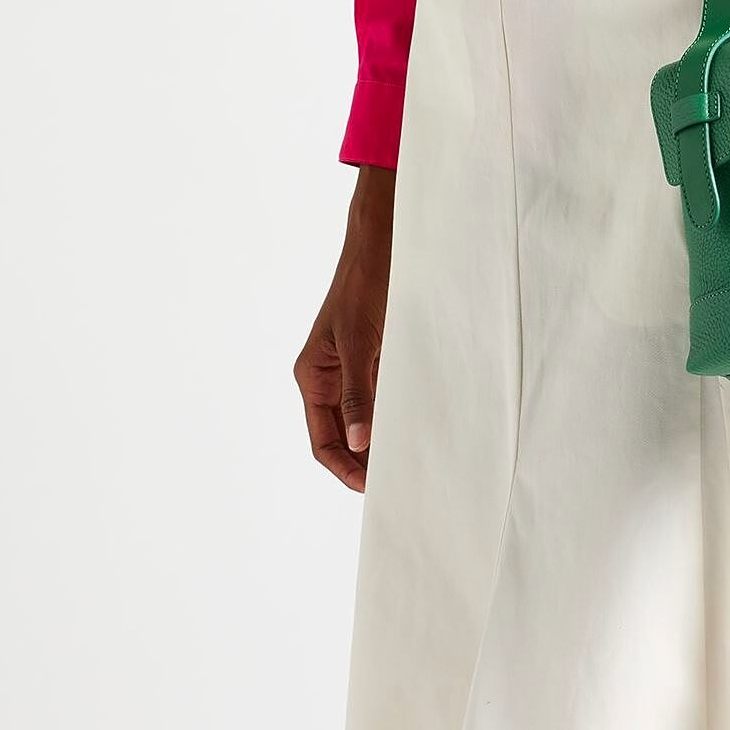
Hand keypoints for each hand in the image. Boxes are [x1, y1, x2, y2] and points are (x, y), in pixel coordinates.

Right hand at [293, 162, 394, 491]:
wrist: (384, 241)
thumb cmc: (365, 284)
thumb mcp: (360, 341)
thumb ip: (359, 392)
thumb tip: (358, 442)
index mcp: (313, 376)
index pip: (322, 440)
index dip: (344, 468)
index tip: (371, 488)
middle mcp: (329, 376)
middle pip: (342, 435)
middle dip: (364, 460)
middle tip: (397, 481)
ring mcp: (352, 368)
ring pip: (364, 419)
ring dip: (381, 439)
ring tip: (409, 461)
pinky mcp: (375, 356)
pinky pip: (381, 397)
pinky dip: (394, 415)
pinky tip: (416, 426)